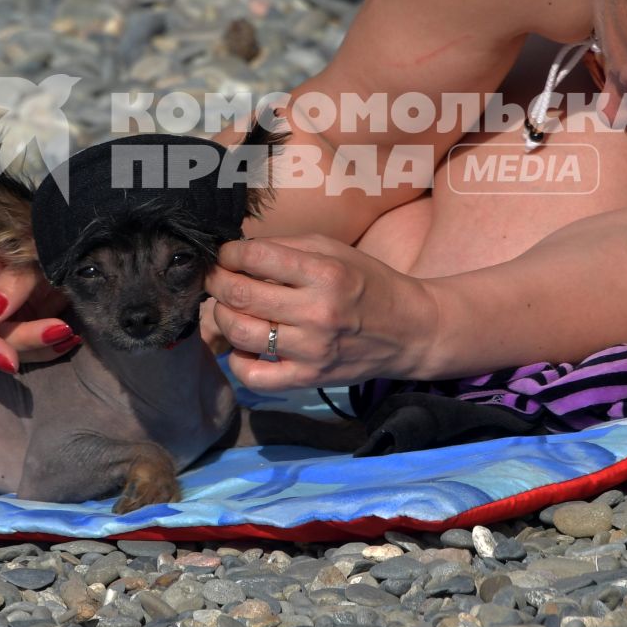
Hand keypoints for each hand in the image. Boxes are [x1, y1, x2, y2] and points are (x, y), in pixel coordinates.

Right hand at [0, 230, 79, 371]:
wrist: (96, 238)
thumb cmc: (55, 230)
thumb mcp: (32, 246)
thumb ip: (11, 280)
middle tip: (13, 362)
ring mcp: (5, 309)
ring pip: (2, 341)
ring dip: (31, 345)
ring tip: (65, 334)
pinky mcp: (29, 323)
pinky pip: (29, 347)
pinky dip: (48, 347)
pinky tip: (70, 339)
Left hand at [204, 234, 441, 392]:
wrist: (409, 330)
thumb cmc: (368, 283)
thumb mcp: (334, 251)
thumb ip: (286, 248)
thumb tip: (238, 252)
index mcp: (324, 273)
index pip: (255, 258)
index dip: (229, 253)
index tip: (227, 255)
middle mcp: (316, 312)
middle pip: (239, 295)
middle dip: (216, 281)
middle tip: (217, 278)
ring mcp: (311, 350)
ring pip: (240, 333)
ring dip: (222, 316)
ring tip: (229, 308)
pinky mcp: (309, 379)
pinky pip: (255, 378)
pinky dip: (238, 362)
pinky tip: (244, 347)